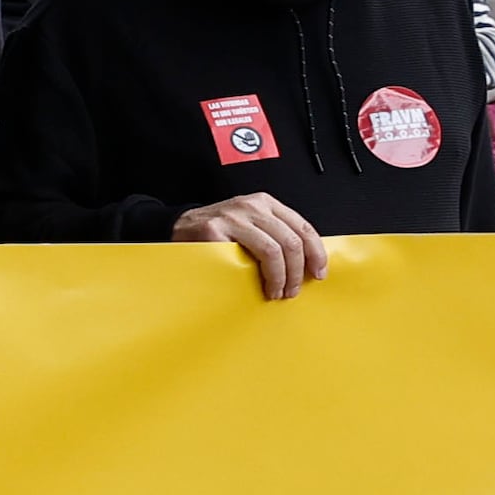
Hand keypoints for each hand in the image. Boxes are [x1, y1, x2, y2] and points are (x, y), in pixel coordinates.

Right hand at [176, 190, 325, 300]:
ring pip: (274, 250)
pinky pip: (246, 257)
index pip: (303, 227)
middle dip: (297, 271)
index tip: (318, 273)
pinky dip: (259, 276)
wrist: (177, 227)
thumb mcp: (251, 225)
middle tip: (293, 289)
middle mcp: (252, 206)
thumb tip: (306, 263)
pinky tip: (259, 286)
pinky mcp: (215, 230)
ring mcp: (233, 216)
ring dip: (280, 276)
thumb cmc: (217, 232)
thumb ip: (274, 234)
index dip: (316, 253)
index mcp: (265, 203)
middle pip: (291, 241)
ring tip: (277, 291)